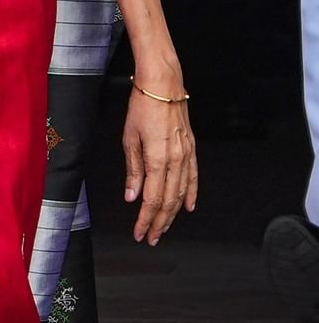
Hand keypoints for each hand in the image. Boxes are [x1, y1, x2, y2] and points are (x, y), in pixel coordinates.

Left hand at [122, 76, 197, 245]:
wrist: (163, 84)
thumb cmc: (143, 106)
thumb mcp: (129, 138)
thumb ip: (133, 170)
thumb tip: (132, 195)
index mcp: (158, 159)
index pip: (152, 199)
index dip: (145, 219)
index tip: (138, 232)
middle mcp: (176, 160)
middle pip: (168, 201)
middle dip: (158, 223)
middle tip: (149, 237)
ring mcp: (186, 154)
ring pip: (181, 193)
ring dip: (172, 214)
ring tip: (163, 228)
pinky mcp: (191, 148)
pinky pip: (193, 177)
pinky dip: (191, 194)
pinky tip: (187, 207)